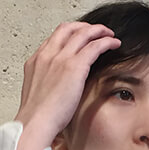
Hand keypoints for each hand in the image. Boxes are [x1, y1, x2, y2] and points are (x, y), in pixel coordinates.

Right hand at [13, 22, 119, 149]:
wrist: (35, 122)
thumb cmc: (37, 116)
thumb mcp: (38, 94)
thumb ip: (47, 85)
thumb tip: (55, 90)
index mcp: (36, 61)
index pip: (54, 38)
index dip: (69, 35)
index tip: (80, 38)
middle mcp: (47, 55)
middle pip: (67, 28)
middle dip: (84, 27)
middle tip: (97, 32)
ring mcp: (60, 58)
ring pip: (82, 33)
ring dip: (98, 31)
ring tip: (109, 34)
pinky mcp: (74, 66)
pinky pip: (94, 46)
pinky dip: (106, 41)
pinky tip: (114, 44)